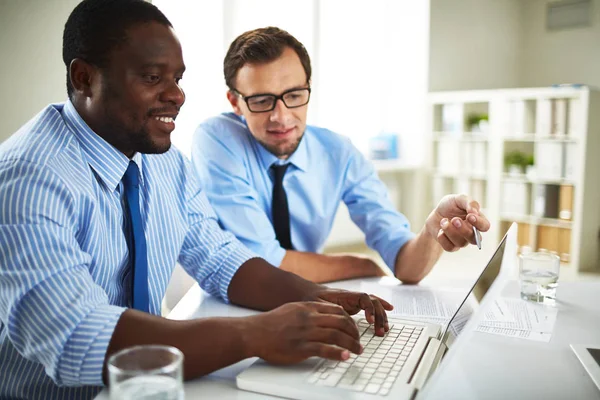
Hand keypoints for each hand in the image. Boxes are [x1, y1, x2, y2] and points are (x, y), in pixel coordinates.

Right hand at [244, 302, 361, 363]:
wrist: (254, 332)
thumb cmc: (271, 323)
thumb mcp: (292, 309)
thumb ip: (308, 311)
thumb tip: (324, 316)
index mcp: (308, 307)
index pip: (337, 311)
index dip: (350, 320)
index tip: (354, 329)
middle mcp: (309, 318)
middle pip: (341, 322)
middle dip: (354, 333)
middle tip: (359, 341)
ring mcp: (306, 332)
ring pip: (336, 335)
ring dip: (351, 344)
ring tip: (358, 351)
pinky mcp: (301, 347)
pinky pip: (324, 350)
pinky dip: (338, 354)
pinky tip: (345, 357)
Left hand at [308, 288, 392, 335]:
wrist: (306, 293)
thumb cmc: (311, 299)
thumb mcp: (318, 306)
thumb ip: (330, 313)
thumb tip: (342, 322)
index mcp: (344, 295)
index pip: (363, 298)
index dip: (369, 308)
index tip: (369, 321)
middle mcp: (352, 296)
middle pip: (372, 301)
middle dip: (379, 316)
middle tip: (380, 331)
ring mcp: (354, 300)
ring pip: (373, 304)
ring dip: (380, 316)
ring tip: (383, 330)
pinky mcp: (353, 306)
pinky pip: (370, 306)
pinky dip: (380, 308)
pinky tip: (390, 309)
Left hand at [426, 194, 490, 251]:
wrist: (435, 214)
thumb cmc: (450, 206)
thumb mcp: (459, 199)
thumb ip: (469, 202)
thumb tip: (474, 212)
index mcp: (477, 221)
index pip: (485, 226)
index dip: (479, 223)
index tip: (470, 216)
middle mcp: (472, 233)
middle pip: (474, 238)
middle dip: (463, 229)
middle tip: (454, 220)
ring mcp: (462, 241)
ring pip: (461, 243)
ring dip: (450, 231)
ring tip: (443, 221)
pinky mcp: (451, 246)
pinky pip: (449, 247)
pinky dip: (443, 238)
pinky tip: (440, 230)